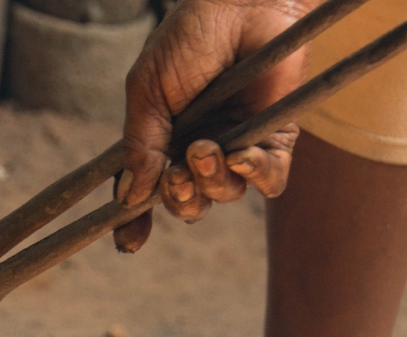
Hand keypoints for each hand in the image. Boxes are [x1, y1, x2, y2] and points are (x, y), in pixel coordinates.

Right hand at [114, 0, 311, 251]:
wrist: (242, 2)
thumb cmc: (190, 37)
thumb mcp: (147, 91)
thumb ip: (139, 145)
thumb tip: (131, 196)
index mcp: (163, 138)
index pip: (147, 190)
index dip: (136, 221)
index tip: (129, 242)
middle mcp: (200, 147)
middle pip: (188, 203)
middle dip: (178, 199)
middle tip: (176, 174)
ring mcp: (238, 144)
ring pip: (226, 195)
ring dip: (211, 181)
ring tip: (206, 149)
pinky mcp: (277, 136)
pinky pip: (271, 180)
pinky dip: (257, 176)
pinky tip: (243, 156)